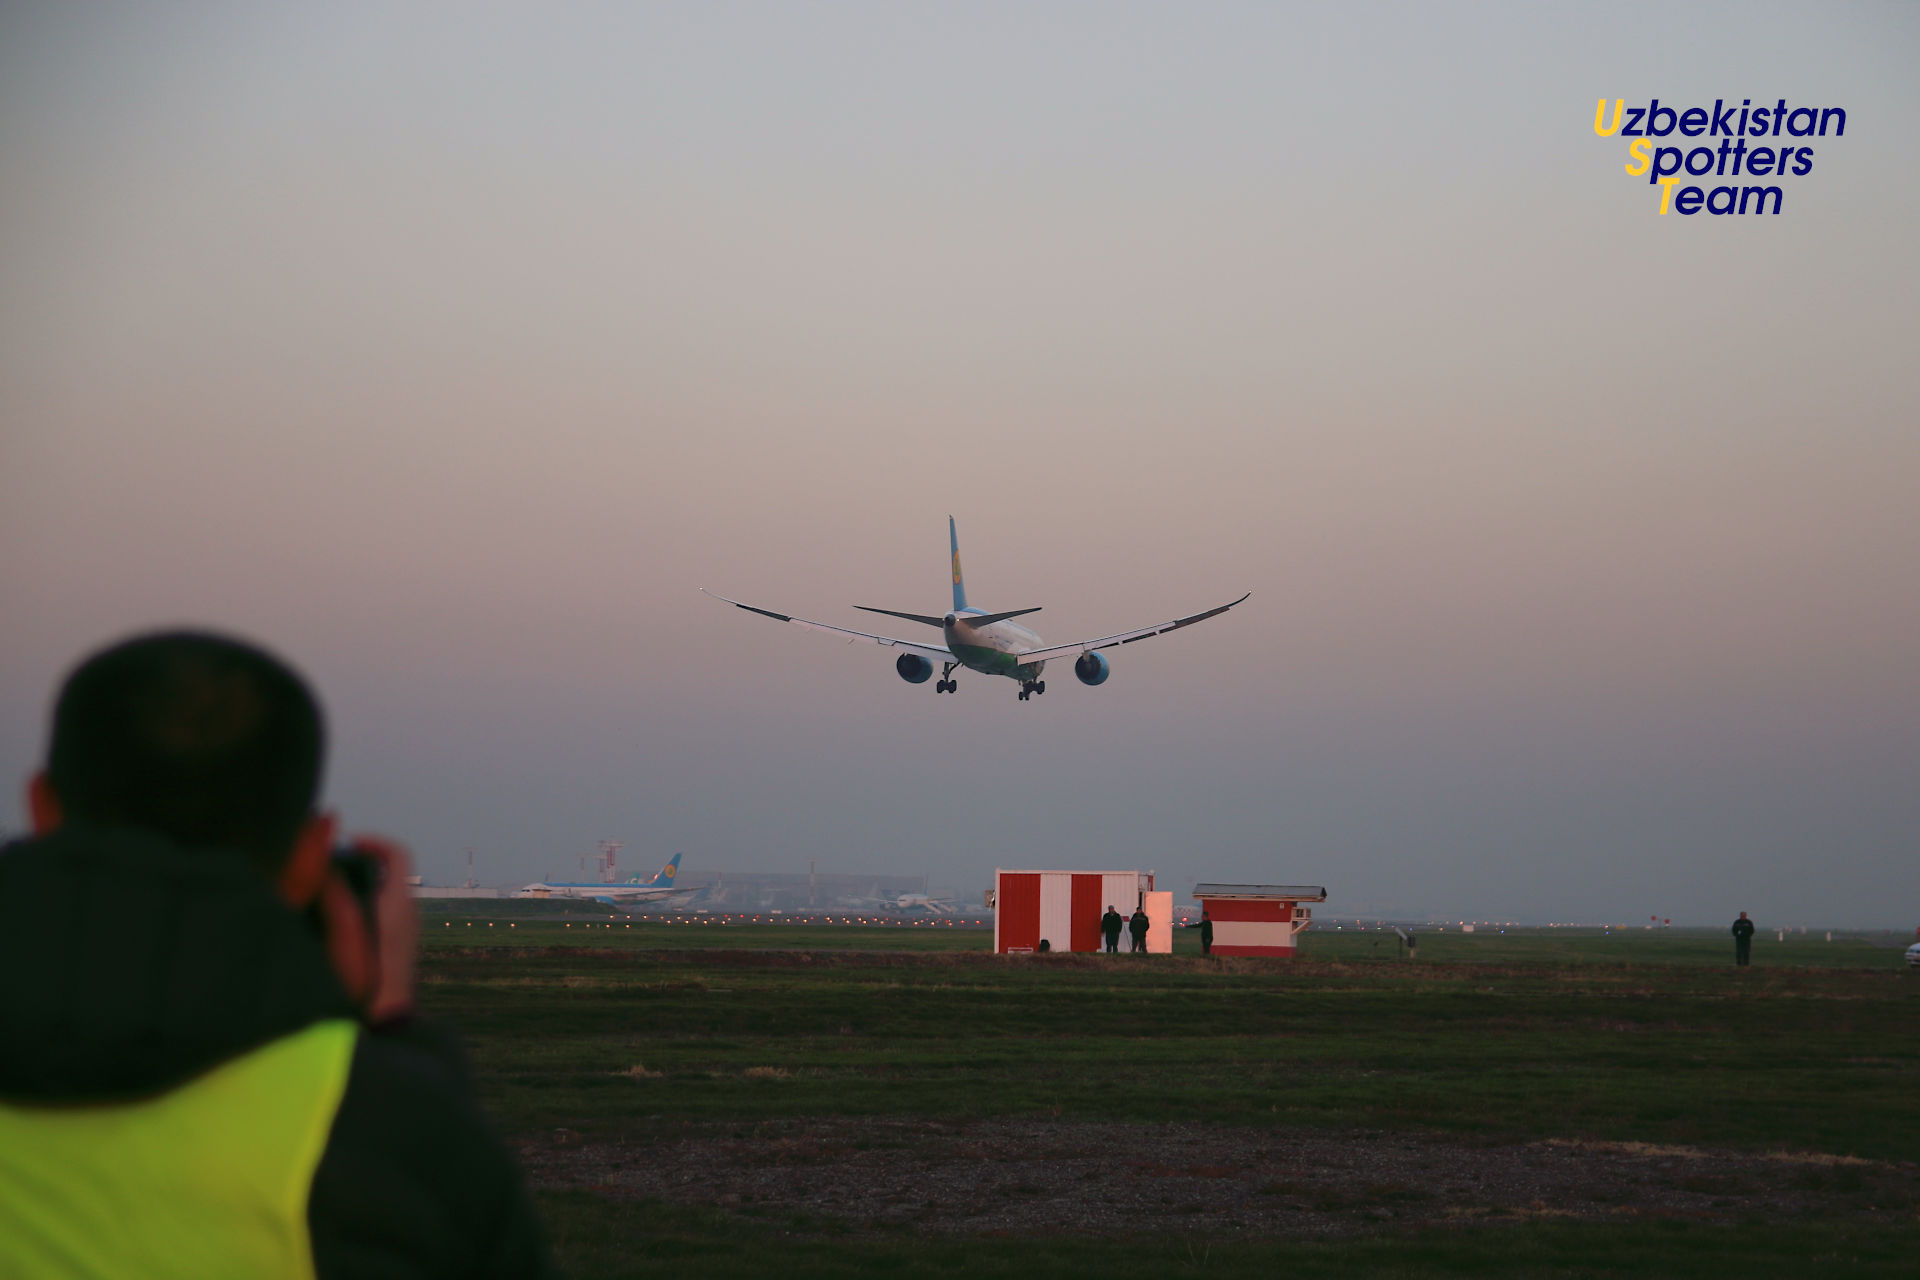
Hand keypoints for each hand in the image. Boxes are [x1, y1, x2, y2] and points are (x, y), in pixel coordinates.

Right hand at [314, 834, 419, 1022]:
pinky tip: (329, 925)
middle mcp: (408, 913)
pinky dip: (358, 908)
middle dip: (356, 865)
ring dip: (355, 888)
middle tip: (325, 869)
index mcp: (400, 904)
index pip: (398, 854)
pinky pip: (380, 915)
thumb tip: (324, 864)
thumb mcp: (342, 933)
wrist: (384, 1025)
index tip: (347, 842)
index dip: (374, 842)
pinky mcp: (397, 949)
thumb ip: (333, 896)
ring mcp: (405, 932)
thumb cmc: (363, 981)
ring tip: (321, 895)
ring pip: (382, 895)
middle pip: (387, 873)